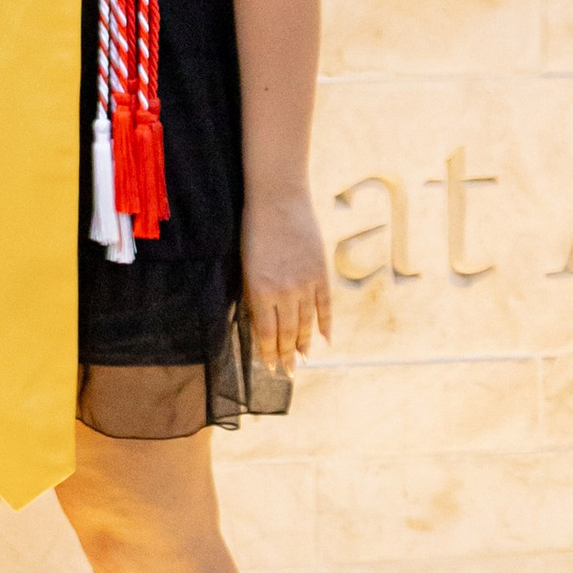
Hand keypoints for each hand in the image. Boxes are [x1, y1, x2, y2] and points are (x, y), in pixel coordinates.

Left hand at [241, 188, 330, 378]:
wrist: (278, 199)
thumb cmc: (253, 230)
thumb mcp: (247, 266)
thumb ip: (256, 294)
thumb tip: (263, 322)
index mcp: (259, 291)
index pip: (266, 333)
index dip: (269, 353)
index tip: (271, 368)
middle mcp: (284, 292)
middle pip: (287, 333)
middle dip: (287, 356)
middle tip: (289, 373)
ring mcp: (305, 284)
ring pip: (306, 323)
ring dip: (304, 344)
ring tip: (304, 359)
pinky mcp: (320, 273)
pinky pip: (325, 306)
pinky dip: (325, 324)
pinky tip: (324, 339)